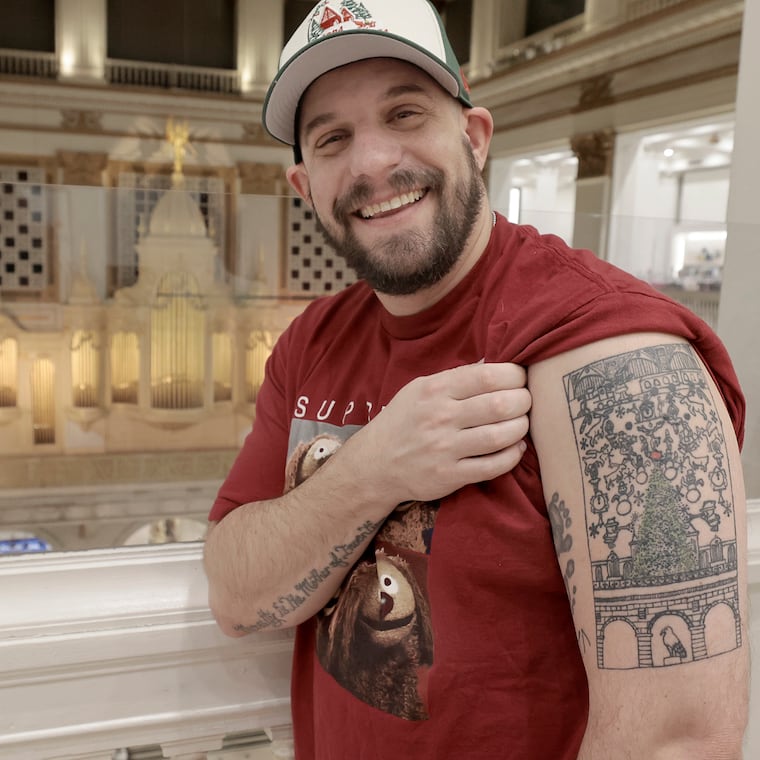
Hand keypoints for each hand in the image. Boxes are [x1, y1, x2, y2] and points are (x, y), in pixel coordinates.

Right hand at [352, 362, 530, 503]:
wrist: (375, 464)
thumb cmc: (404, 421)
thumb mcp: (421, 389)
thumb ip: (457, 377)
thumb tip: (495, 363)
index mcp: (434, 390)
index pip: (487, 376)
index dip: (514, 375)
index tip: (520, 378)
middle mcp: (440, 417)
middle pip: (500, 404)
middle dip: (524, 401)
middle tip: (526, 401)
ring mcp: (445, 448)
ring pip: (500, 435)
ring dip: (521, 428)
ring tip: (522, 423)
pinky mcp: (450, 476)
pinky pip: (493, 466)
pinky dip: (512, 456)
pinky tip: (515, 448)